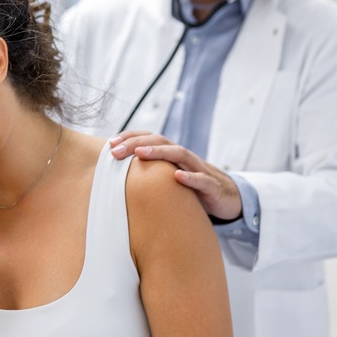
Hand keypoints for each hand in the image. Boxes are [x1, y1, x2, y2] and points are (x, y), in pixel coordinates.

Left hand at [110, 131, 241, 220]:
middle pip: (160, 142)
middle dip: (137, 143)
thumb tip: (116, 175)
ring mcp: (199, 169)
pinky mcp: (212, 186)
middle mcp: (184, 157)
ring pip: (180, 154)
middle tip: (116, 151)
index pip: (149, 138)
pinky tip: (179, 177)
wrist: (226, 198)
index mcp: (171, 154)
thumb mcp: (168, 178)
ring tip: (140, 154)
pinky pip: (202, 180)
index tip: (109, 143)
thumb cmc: (191, 187)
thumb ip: (148, 173)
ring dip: (159, 152)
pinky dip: (191, 177)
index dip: (130, 138)